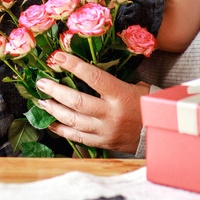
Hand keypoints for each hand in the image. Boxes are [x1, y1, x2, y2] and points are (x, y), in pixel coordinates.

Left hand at [35, 52, 149, 153]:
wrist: (158, 133)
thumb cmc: (145, 104)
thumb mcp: (135, 86)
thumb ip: (111, 79)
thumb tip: (83, 66)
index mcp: (120, 94)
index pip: (93, 76)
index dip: (73, 65)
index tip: (57, 56)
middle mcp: (111, 113)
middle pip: (77, 101)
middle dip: (55, 90)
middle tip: (41, 83)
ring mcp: (106, 130)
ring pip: (73, 120)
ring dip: (54, 110)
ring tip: (41, 101)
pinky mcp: (103, 143)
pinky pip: (77, 137)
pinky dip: (62, 130)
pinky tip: (51, 122)